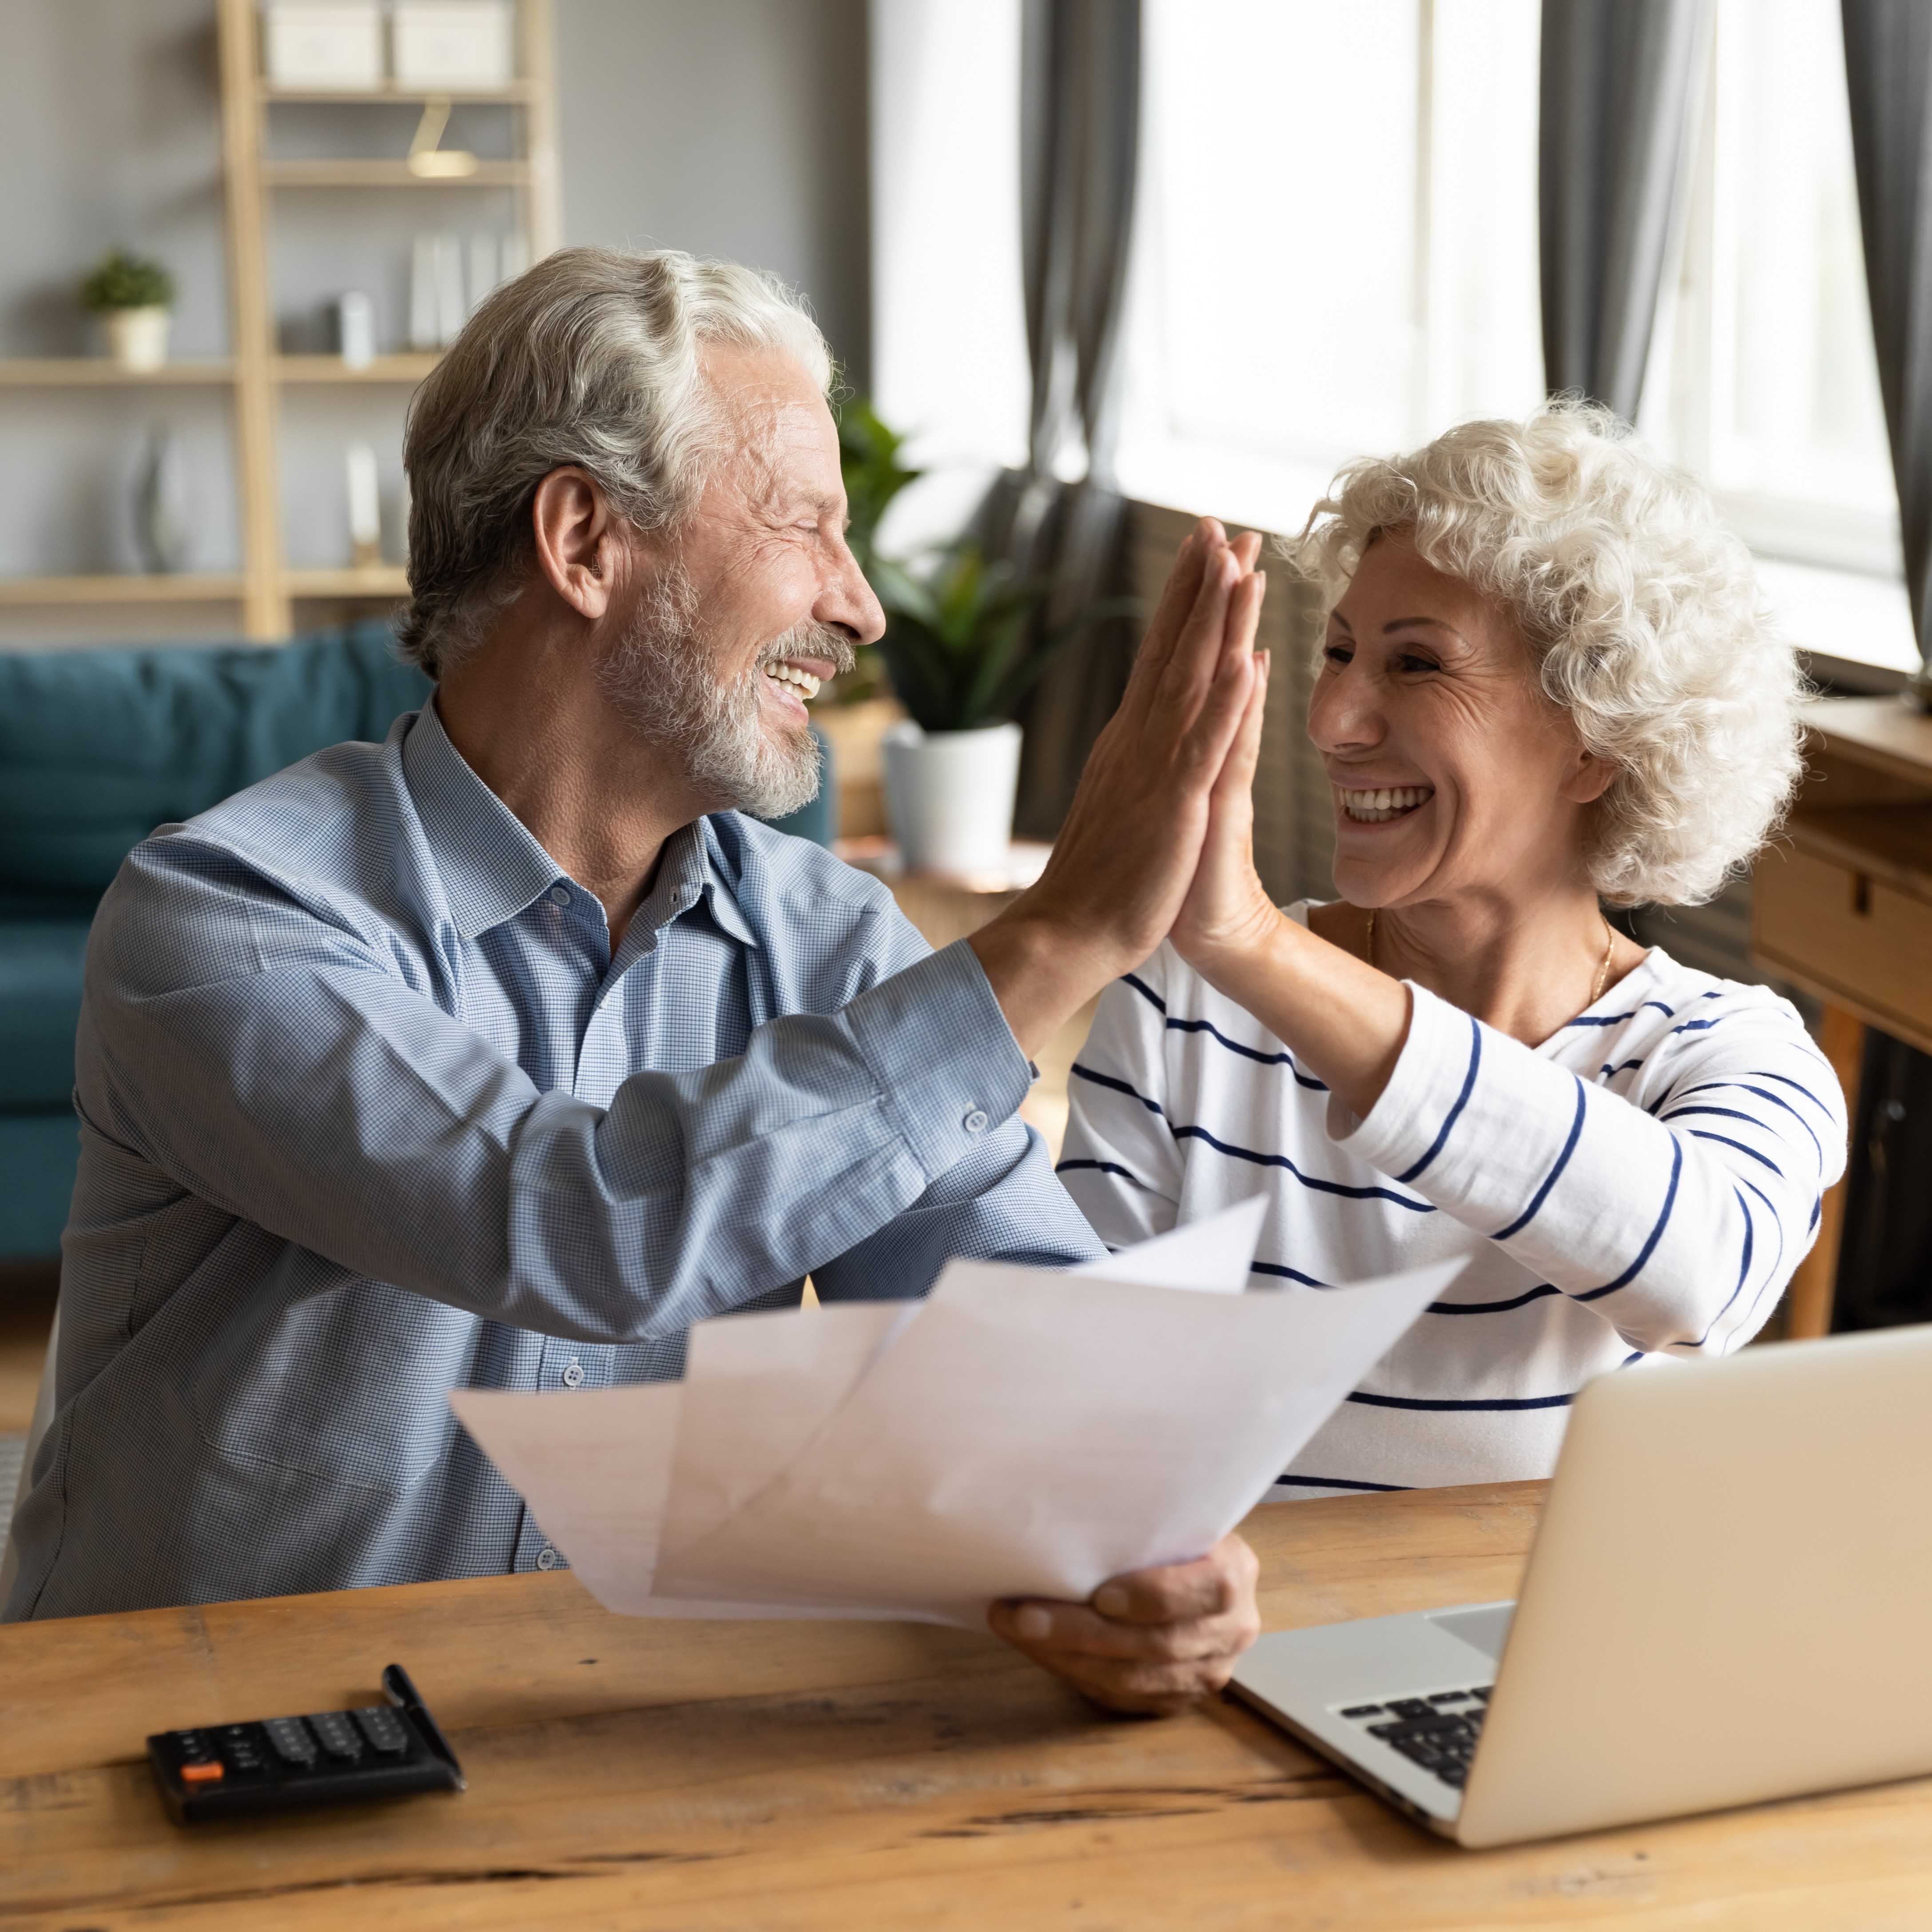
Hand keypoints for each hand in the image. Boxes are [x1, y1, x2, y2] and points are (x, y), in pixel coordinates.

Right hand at [970, 521, 1265, 1057]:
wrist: (1069, 930)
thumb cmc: (1100, 878)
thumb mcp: (1122, 802)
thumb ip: (1136, 760)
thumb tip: (1144, 728)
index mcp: (1130, 738)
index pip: (1160, 653)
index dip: (1184, 599)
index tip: (1205, 550)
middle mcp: (1138, 738)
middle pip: (1175, 647)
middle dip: (1202, 584)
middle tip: (1224, 526)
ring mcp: (1155, 766)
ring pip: (1192, 678)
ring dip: (1217, 620)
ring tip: (1241, 565)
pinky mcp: (1174, 802)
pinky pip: (1205, 743)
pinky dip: (1225, 700)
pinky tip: (1245, 660)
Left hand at [987, 1533, 1261, 1716]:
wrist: (1186, 1567)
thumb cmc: (1165, 1533)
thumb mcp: (1169, 1514)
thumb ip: (1141, 1520)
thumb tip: (1065, 1518)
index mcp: (1235, 1572)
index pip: (1209, 1590)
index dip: (1154, 1596)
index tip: (1100, 1593)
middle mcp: (1232, 1628)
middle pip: (1159, 1643)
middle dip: (1082, 1632)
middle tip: (1024, 1616)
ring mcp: (1208, 1671)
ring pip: (1135, 1678)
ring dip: (1067, 1657)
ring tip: (1018, 1630)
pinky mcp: (1178, 1698)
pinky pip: (1122, 1698)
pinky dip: (1074, 1675)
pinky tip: (1039, 1651)